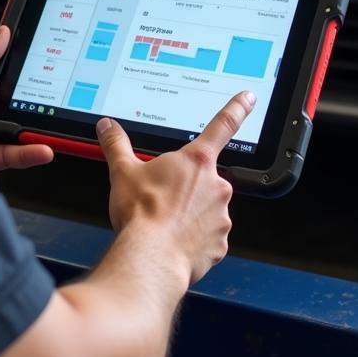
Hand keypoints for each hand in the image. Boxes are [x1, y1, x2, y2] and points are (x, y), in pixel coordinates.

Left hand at [0, 26, 54, 173]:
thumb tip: (3, 34)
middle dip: (34, 107)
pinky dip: (28, 154)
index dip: (20, 78)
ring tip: (54, 129)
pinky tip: (44, 149)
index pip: (0, 85)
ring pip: (16, 136)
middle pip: (12, 110)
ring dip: (37, 134)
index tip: (42, 70)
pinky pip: (9, 157)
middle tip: (54, 101)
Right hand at [96, 91, 255, 285]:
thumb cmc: (142, 214)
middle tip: (163, 198)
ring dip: (191, 213)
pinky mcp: (220, 244)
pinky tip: (175, 240)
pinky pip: (208, 237)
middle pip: (205, 178)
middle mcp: (215, 186)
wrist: (151, 258)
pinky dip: (194, 238)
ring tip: (165, 222)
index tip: (249, 98)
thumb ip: (116, 144)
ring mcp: (221, 216)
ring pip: (207, 209)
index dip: (237, 108)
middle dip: (187, 186)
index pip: (222, 125)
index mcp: (196, 161)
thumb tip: (108, 127)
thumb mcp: (123, 171)